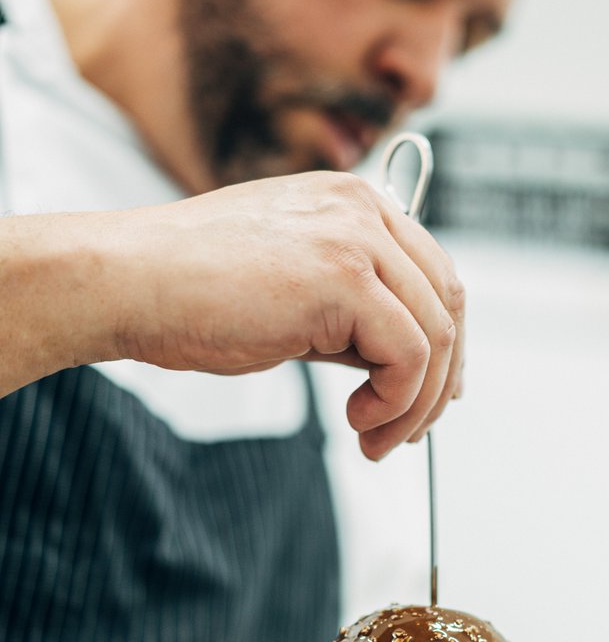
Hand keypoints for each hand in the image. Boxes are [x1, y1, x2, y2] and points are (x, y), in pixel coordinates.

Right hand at [103, 171, 463, 457]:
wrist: (128, 282)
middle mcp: (363, 209)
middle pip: (448, 301)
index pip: (434, 274)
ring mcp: (357, 238)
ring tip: (375, 438)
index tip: (430, 394)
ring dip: (417, 403)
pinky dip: (397, 401)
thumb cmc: (191, 292)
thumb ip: (353, 316)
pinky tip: (358, 421)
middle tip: (408, 430)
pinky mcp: (346, 278)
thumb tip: (404, 367)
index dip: (445, 342)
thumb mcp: (294, 297)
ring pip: (438, 333)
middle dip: (440, 379)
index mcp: (352, 203)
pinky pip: (411, 354)